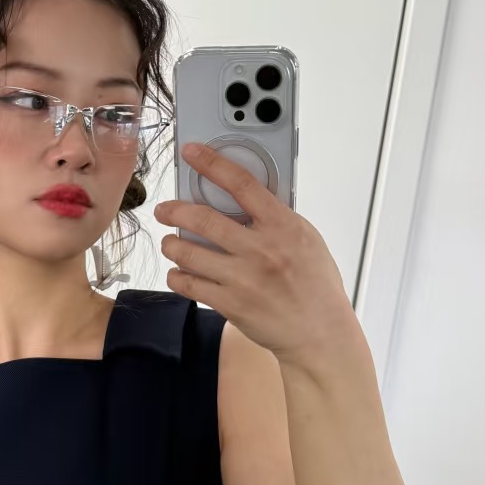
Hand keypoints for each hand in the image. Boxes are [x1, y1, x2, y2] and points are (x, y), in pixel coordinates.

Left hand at [154, 142, 355, 363]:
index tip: (193, 153)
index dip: (212, 163)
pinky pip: (189, 284)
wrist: (319, 332)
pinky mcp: (230, 304)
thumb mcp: (306, 239)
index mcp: (283, 226)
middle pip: (203, 218)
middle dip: (175, 210)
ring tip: (170, 242)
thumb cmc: (315, 285)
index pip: (242, 184)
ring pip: (188, 252)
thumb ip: (276, 218)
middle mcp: (261, 249)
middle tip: (164, 209)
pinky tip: (177, 272)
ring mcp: (243, 278)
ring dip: (172, 244)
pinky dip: (177, 276)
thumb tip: (245, 198)